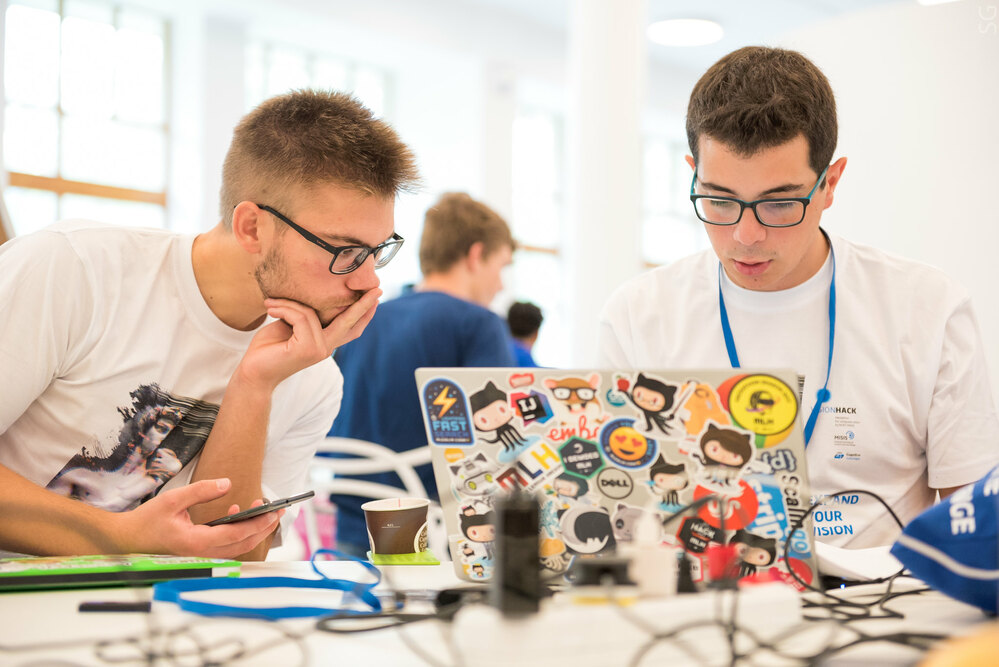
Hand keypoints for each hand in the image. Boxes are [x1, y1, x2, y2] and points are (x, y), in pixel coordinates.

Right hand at [117, 478, 282, 557]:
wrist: (125, 541)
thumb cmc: (146, 522)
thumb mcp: (173, 500)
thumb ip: (201, 490)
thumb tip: (228, 483)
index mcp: (195, 542)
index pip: (235, 535)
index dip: (258, 524)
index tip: (273, 511)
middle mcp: (201, 554)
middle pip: (243, 545)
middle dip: (264, 527)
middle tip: (279, 510)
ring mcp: (201, 556)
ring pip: (237, 548)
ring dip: (253, 530)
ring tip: (263, 509)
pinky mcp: (199, 554)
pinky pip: (227, 547)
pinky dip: (238, 533)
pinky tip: (235, 514)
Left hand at [236, 290, 380, 389]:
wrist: (253, 371)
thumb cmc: (269, 348)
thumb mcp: (291, 326)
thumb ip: (306, 316)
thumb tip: (315, 296)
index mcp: (325, 343)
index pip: (351, 328)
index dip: (364, 313)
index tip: (375, 297)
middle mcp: (327, 348)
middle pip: (349, 322)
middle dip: (363, 304)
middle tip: (376, 289)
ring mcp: (319, 350)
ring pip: (310, 313)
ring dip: (288, 304)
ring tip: (270, 304)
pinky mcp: (308, 349)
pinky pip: (300, 317)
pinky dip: (283, 309)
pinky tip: (270, 309)